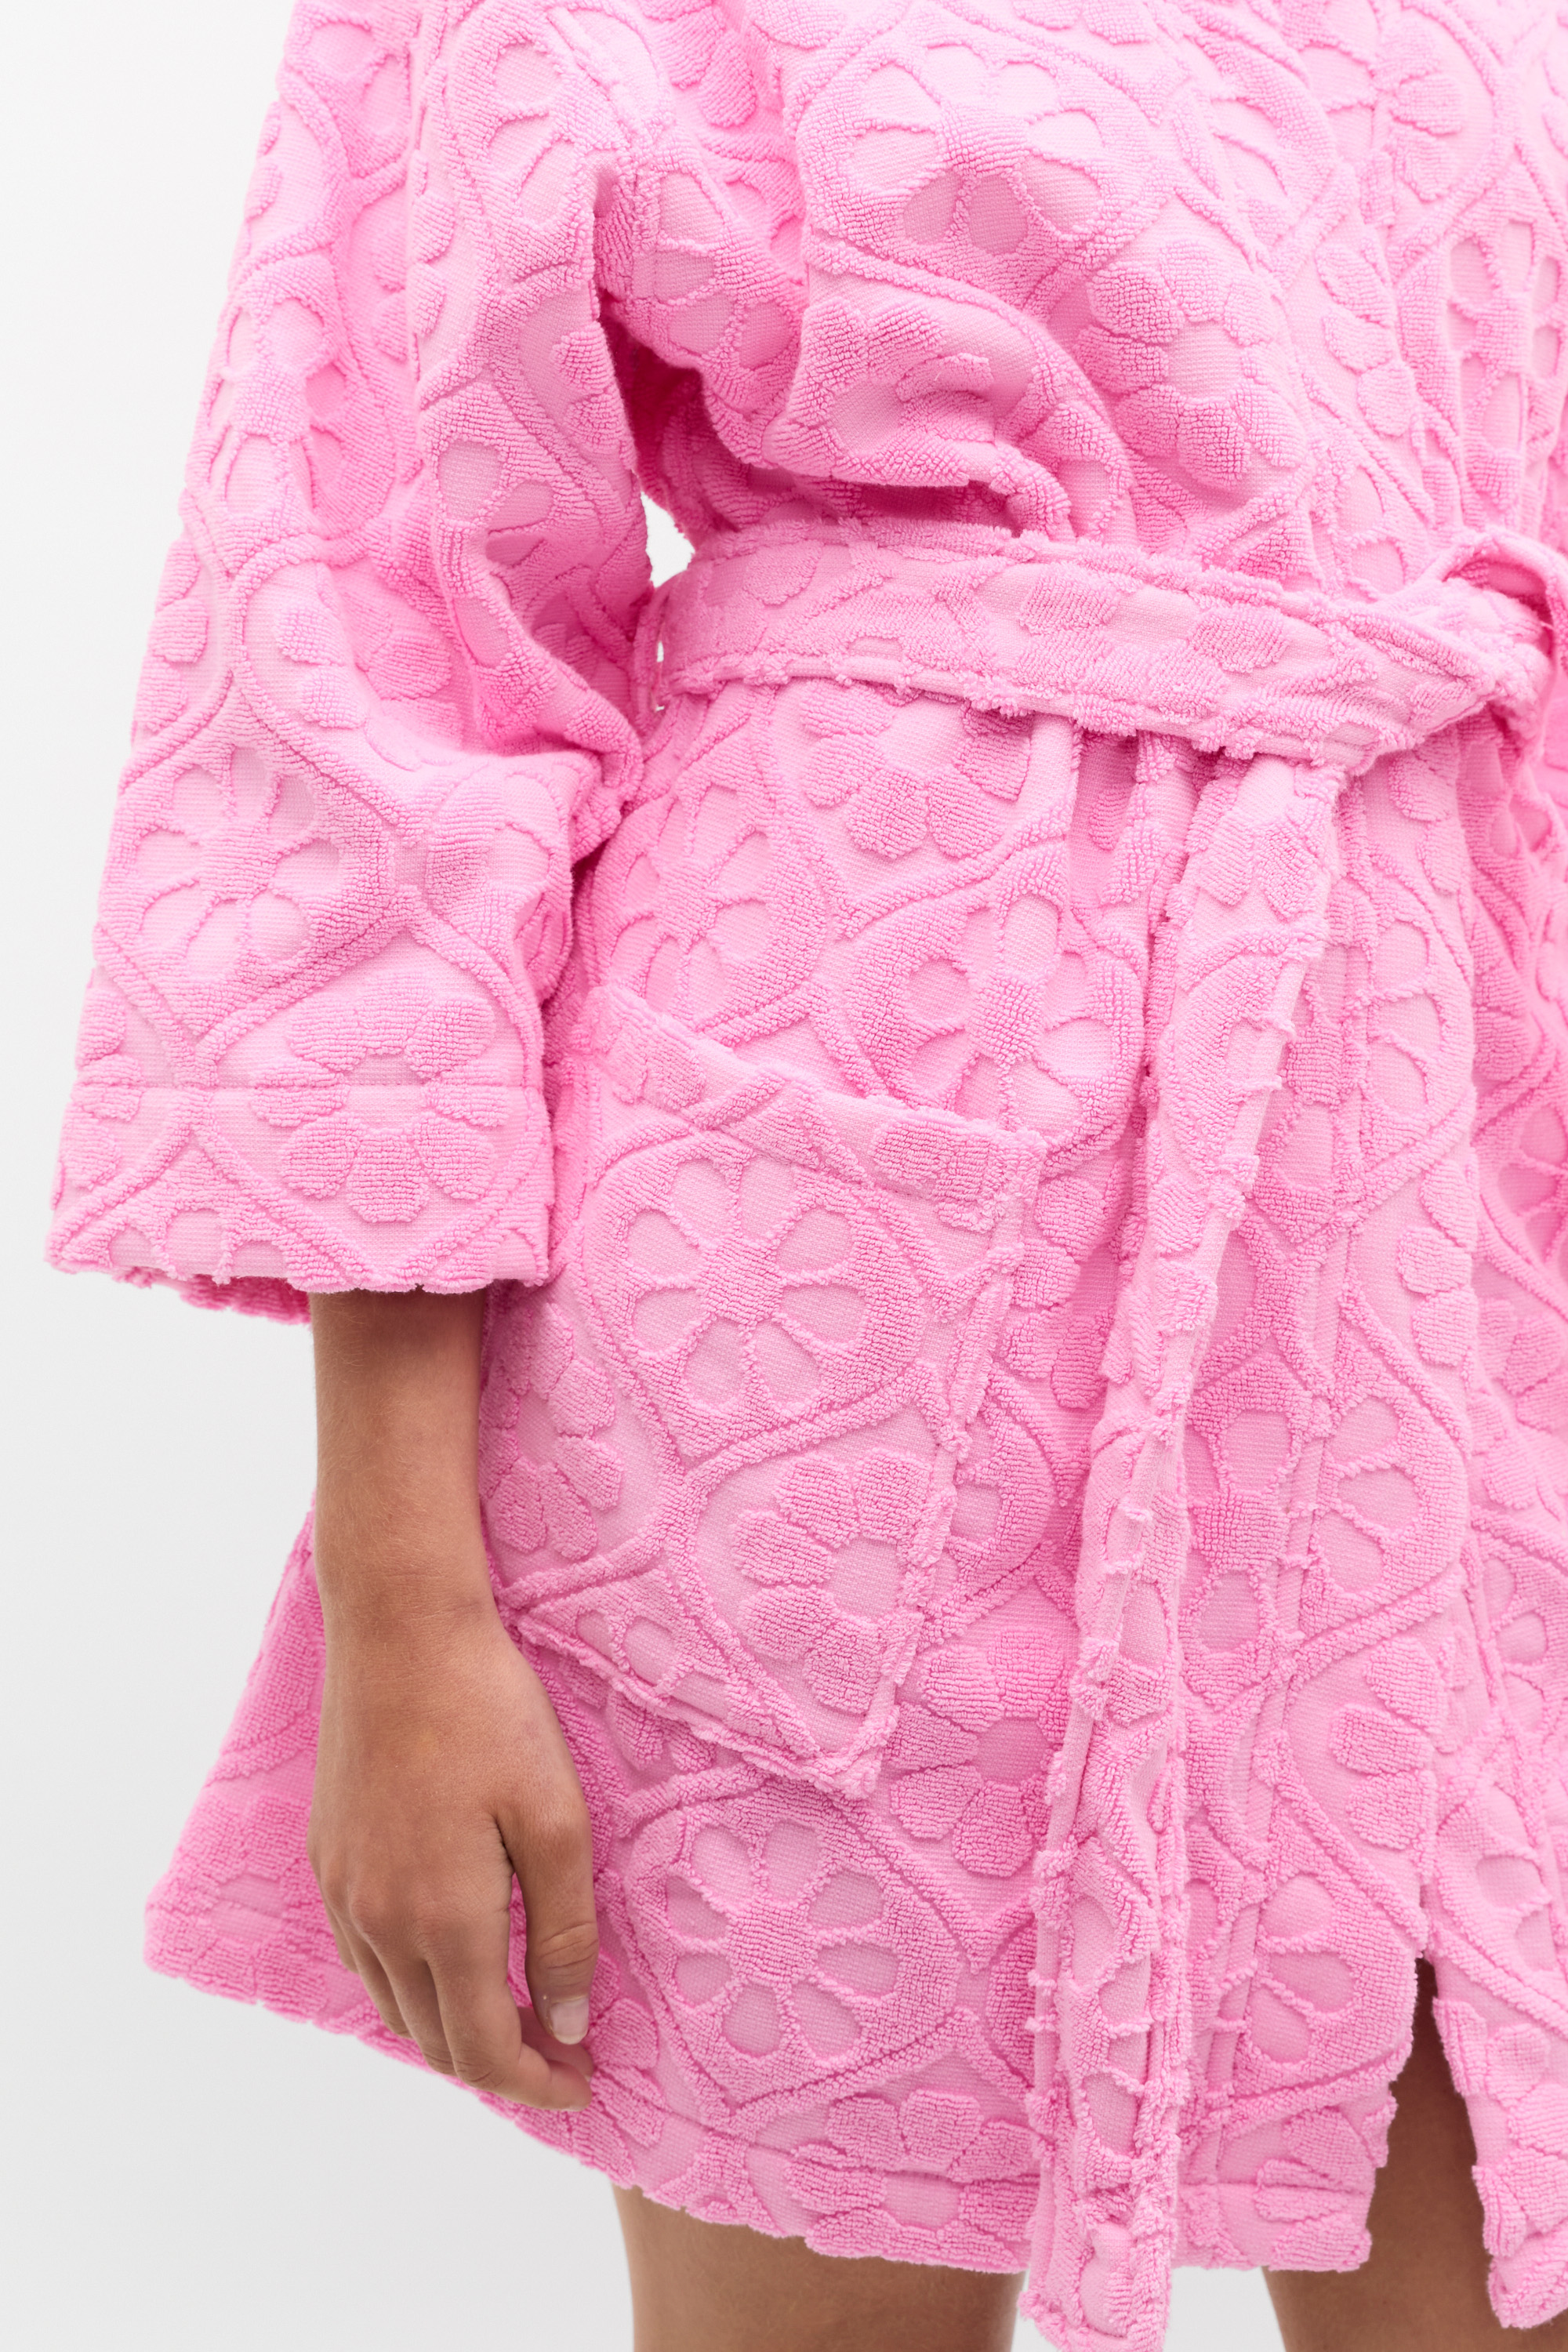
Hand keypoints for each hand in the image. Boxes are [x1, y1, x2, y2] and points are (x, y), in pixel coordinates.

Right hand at [308, 1588, 597, 2112]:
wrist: (401, 1633)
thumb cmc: (492, 1714)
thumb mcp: (557, 1820)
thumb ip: (562, 1932)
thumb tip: (567, 2024)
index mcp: (442, 1920)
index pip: (483, 2050)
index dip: (536, 2083)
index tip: (583, 2084)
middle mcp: (379, 1922)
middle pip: (434, 2042)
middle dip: (499, 2064)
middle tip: (561, 2052)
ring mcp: (344, 1892)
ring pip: (393, 2006)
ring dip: (451, 2028)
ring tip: (515, 2013)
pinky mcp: (327, 1859)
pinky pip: (365, 1958)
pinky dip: (410, 1984)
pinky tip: (452, 1958)